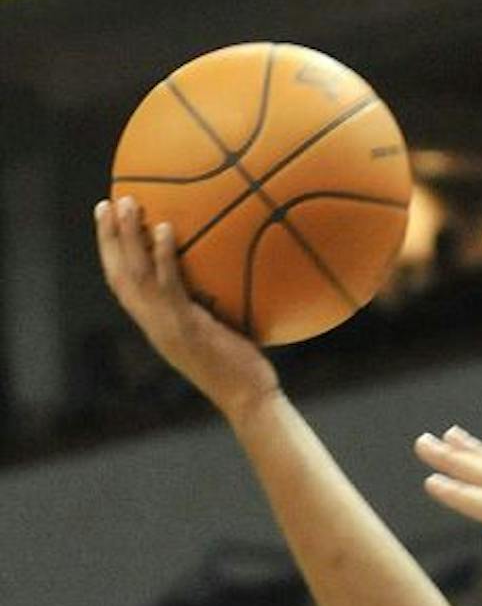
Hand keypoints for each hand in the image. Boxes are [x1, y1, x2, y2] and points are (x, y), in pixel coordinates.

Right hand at [92, 197, 279, 420]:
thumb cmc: (243, 372)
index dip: (111, 254)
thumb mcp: (218, 336)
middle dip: (109, 237)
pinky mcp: (186, 328)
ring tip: (128, 202)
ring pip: (136, 273)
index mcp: (156, 326)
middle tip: (107, 202)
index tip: (107, 222)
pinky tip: (166, 228)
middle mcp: (153, 325)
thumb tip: (226, 283)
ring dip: (129, 236)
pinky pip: (170, 285)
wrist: (250, 402)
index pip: (122, 285)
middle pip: (119, 274)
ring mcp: (167, 326)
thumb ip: (209, 311)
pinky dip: (164, 255)